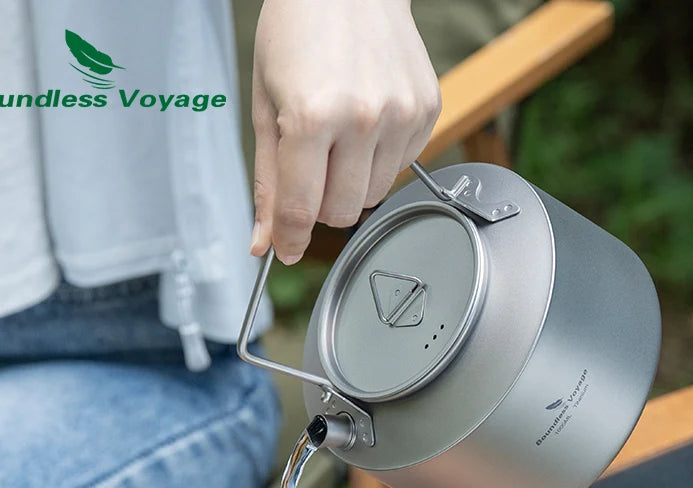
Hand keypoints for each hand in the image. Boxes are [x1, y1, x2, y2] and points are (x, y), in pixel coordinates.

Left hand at [249, 0, 440, 263]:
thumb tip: (266, 242)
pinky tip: (366, 124)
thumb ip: (267, 182)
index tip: (286, 250)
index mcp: (313, 116)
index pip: (303, 210)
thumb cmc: (296, 31)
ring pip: (373, 197)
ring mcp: (402, 114)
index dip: (290, 238)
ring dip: (350, 184)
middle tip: (310, 167)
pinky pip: (400, 168)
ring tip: (338, 140)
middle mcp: (364, 118)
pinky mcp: (427, 109)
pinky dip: (378, 160)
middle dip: (319, 204)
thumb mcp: (265, 106)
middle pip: (342, 212)